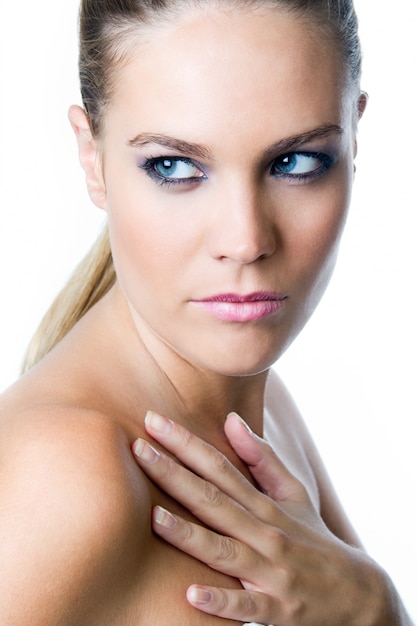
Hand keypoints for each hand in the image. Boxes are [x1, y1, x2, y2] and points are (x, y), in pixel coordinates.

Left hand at [132, 411, 401, 625]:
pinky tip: (192, 594)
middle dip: (174, 474)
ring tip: (154, 517)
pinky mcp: (278, 612)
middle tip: (138, 448)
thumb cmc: (314, 538)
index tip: (155, 421)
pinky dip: (221, 601)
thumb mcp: (294, 493)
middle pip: (213, 500)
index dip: (186, 443)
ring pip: (224, 552)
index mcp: (263, 505)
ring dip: (190, 535)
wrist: (360, 596)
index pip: (219, 467)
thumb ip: (261, 457)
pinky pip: (245, 609)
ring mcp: (271, 573)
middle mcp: (264, 534)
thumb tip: (231, 420)